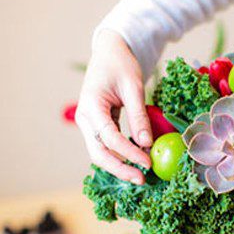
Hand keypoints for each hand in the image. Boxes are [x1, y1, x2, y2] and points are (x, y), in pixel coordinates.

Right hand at [75, 29, 151, 184]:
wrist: (110, 53)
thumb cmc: (121, 65)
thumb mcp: (134, 87)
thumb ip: (139, 116)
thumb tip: (147, 144)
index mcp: (91, 106)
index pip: (110, 138)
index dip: (129, 153)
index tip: (148, 163)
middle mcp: (85, 118)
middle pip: (98, 153)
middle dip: (120, 169)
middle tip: (142, 180)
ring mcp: (89, 123)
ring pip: (100, 153)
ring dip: (119, 166)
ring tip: (141, 175)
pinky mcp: (98, 126)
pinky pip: (106, 146)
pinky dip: (120, 156)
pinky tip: (137, 162)